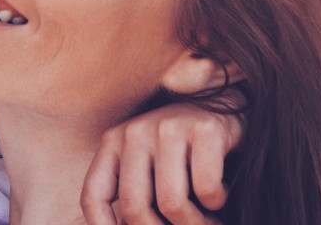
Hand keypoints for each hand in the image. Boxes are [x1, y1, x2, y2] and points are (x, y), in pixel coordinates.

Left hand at [81, 103, 240, 224]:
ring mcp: (169, 128)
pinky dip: (216, 202)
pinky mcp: (205, 130)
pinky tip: (219, 194)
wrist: (227, 106)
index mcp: (113, 142)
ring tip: (207, 219)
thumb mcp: (146, 166)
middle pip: (134, 209)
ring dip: (194, 223)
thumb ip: (133, 194)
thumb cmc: (181, 150)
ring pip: (171, 204)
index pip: (93, 197)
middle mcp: (135, 132)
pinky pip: (205, 189)